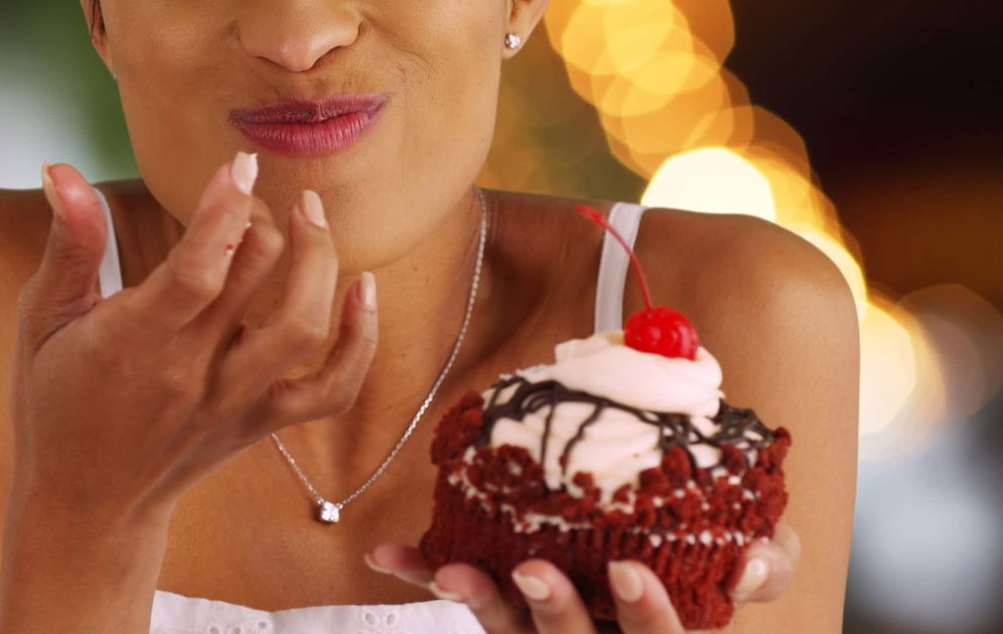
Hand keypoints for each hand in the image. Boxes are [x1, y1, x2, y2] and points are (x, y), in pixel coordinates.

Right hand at [9, 153, 378, 526]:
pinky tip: (364, 291)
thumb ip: (68, 246)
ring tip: (311, 215)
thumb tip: (58, 168)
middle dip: (265, 217)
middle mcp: (191, 372)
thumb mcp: (42, 321)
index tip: (240, 165)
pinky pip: (332, 390)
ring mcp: (234, 401)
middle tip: (254, 189)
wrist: (88, 505)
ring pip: (303, 326)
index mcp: (132, 342)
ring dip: (320, 261)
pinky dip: (362, 342)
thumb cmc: (55, 403)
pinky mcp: (262, 422)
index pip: (196, 269)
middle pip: (255, 278)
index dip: (225, 210)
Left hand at [365, 520, 800, 633]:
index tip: (629, 572)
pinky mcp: (507, 607)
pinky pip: (466, 596)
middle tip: (532, 569)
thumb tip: (748, 566)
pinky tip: (386, 555)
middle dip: (553, 613)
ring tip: (450, 568)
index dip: (647, 617)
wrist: (654, 531)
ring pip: (511, 632)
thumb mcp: (762, 555)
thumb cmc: (716, 552)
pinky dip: (423, 575)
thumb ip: (768, 563)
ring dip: (480, 600)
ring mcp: (547, 628)